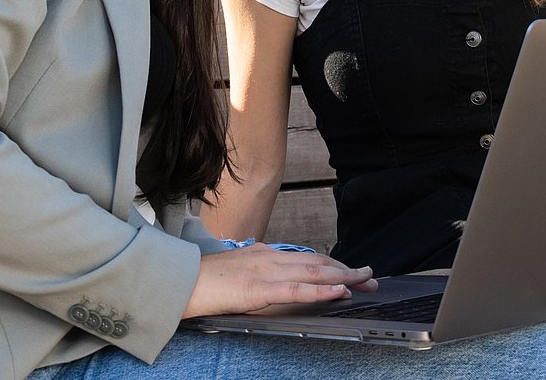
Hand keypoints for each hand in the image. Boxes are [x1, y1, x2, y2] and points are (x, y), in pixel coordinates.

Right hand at [183, 244, 377, 317]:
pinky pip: (296, 289)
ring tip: (365, 282)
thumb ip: (256, 276)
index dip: (334, 265)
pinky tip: (339, 290)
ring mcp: (264, 271)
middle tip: (371, 277)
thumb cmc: (200, 281)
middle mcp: (268, 258)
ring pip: (313, 272)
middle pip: (317, 262)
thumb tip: (274, 285)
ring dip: (343, 277)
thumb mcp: (235, 274)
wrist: (175, 281)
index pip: (307, 258)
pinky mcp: (257, 289)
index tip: (352, 272)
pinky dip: (321, 290)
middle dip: (347, 270)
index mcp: (263, 254)